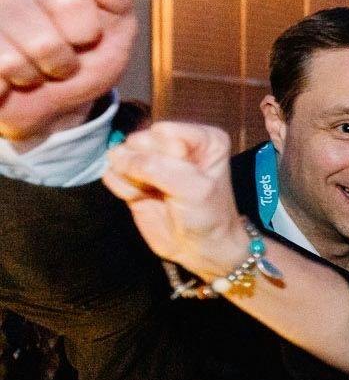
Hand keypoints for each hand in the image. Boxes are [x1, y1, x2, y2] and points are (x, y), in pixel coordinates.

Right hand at [0, 0, 137, 144]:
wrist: (52, 104)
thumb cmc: (83, 63)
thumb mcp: (114, 36)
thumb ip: (116, 3)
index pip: (70, 2)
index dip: (85, 34)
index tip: (84, 40)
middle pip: (43, 42)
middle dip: (59, 65)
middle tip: (57, 64)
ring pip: (10, 63)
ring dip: (28, 78)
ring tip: (29, 71)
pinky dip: (3, 91)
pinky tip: (4, 80)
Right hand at [101, 123, 244, 277]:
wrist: (198, 248)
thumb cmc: (207, 215)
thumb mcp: (194, 188)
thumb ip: (158, 167)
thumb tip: (117, 155)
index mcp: (202, 138)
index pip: (163, 131)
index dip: (166, 156)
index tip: (185, 177)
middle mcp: (176, 143)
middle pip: (139, 140)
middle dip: (146, 167)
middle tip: (166, 189)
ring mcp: (151, 159)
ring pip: (120, 154)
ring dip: (132, 179)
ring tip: (155, 194)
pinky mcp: (132, 177)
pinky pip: (111, 173)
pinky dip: (123, 189)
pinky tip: (142, 198)